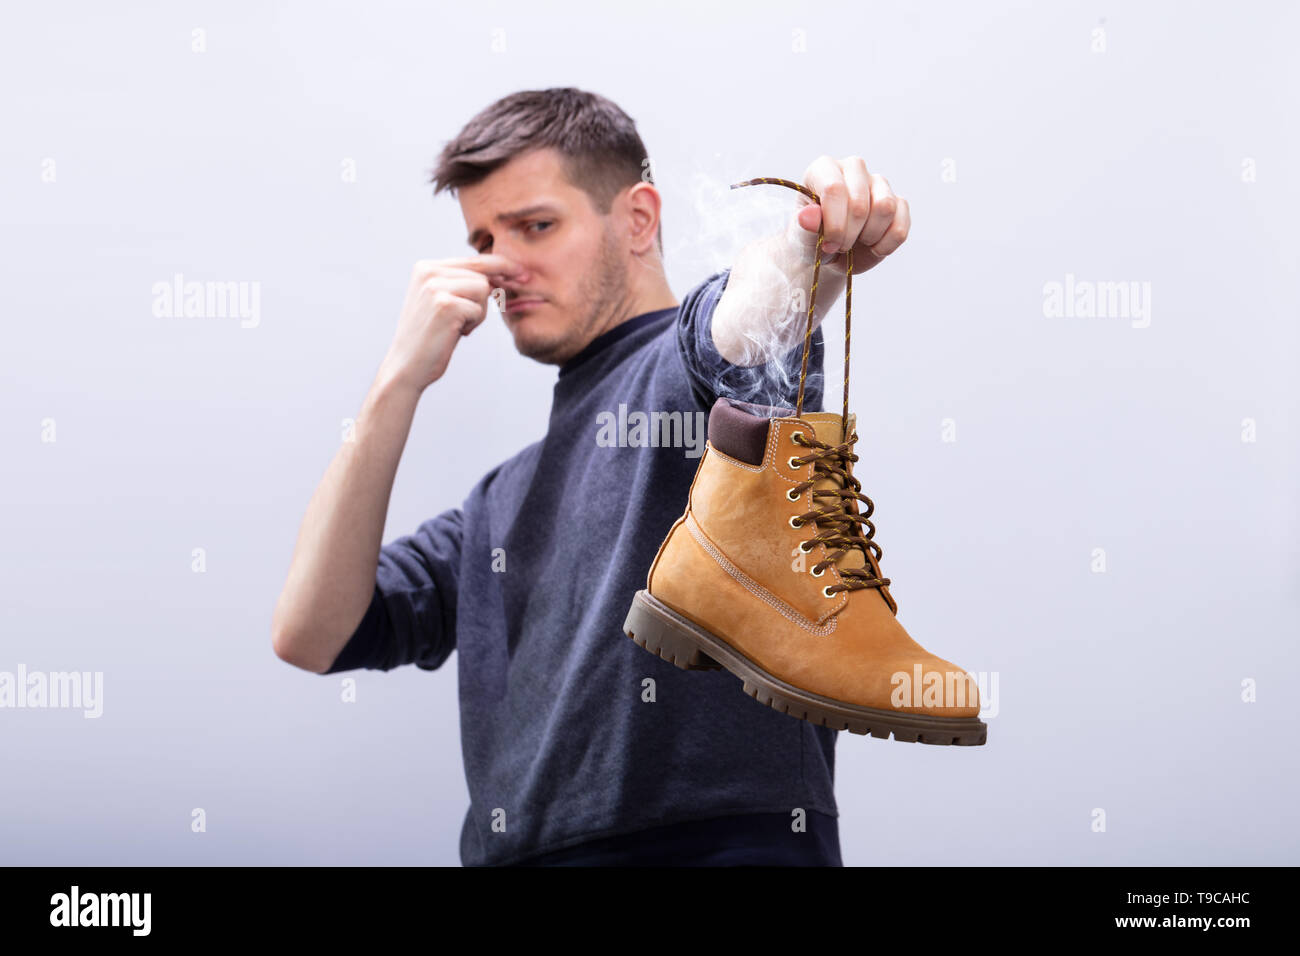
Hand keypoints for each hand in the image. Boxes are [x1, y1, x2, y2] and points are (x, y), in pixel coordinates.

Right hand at [377, 254, 521, 393]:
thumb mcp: (443, 301)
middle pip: (482, 274)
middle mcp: (428, 271)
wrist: (408, 366)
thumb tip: (502, 272)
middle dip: (486, 297)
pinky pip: (479, 309)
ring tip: (457, 326)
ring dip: (478, 312)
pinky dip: (473, 324)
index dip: (502, 266)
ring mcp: (435, 286)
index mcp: (426, 267)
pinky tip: (455, 333)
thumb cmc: (431, 337)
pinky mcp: (445, 304)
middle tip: (472, 320)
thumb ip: (462, 283)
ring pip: (482, 289)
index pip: (474, 259)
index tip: (522, 272)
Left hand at [791, 156, 910, 273]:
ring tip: (856, 241)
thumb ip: (805, 226)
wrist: (829, 255)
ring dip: (869, 236)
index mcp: (824, 169)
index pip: (834, 189)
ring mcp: (878, 184)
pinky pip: (900, 226)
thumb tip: (809, 215)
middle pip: (860, 203)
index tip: (828, 243)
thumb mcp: (802, 237)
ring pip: (886, 208)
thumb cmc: (812, 240)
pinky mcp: (898, 203)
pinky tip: (872, 247)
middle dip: (849, 235)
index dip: (834, 223)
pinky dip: (886, 245)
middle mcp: (853, 168)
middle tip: (839, 245)